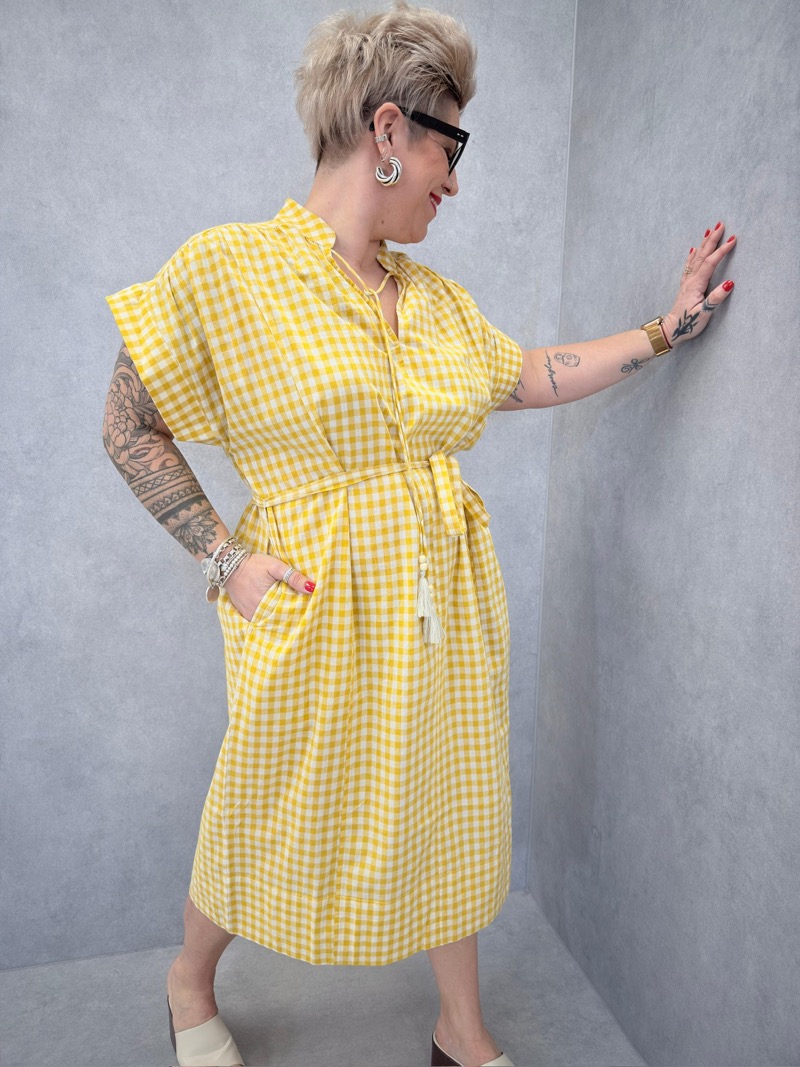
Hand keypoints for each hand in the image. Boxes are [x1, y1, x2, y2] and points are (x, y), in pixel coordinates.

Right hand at [224, 552, 314, 621]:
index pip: (286, 615)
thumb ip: (293, 577)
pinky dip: (267, 619)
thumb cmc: (254, 565)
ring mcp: (249, 614)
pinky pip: (258, 621)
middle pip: (277, 621)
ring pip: (267, 623)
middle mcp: (256, 612)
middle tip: (301, 616)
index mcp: (265, 602)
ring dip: (278, 620)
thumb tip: (312, 588)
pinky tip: (275, 616)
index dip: (297, 615)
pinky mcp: (244, 613)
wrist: (229, 565)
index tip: (306, 613)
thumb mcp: (275, 567)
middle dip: (289, 619)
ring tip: (291, 618)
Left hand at [662, 222, 736, 347]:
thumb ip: (715, 298)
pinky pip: (689, 266)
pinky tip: (693, 249)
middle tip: (720, 224)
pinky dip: (692, 256)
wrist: (670, 330)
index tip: (733, 239)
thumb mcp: (703, 314)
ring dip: (704, 243)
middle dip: (712, 239)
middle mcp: (691, 280)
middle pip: (702, 255)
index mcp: (696, 285)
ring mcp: (687, 282)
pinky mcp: (685, 286)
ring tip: (709, 230)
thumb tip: (729, 283)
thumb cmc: (687, 324)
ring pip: (696, 258)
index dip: (722, 251)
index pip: (710, 263)